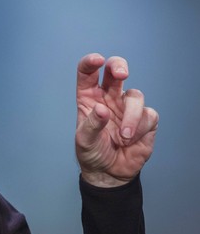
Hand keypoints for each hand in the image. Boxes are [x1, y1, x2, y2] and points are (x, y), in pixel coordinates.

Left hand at [75, 53, 158, 186]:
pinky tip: (130, 141)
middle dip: (119, 66)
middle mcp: (108, 97)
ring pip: (135, 95)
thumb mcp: (84, 141)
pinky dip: (139, 128)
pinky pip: (148, 115)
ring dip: (130, 116)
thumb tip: (102, 110)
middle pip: (115, 70)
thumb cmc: (92, 152)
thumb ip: (91, 125)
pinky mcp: (145, 119)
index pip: (88, 73)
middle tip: (122, 73)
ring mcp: (127, 106)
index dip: (91, 62)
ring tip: (122, 137)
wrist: (109, 172)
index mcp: (89, 97)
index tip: (97, 61)